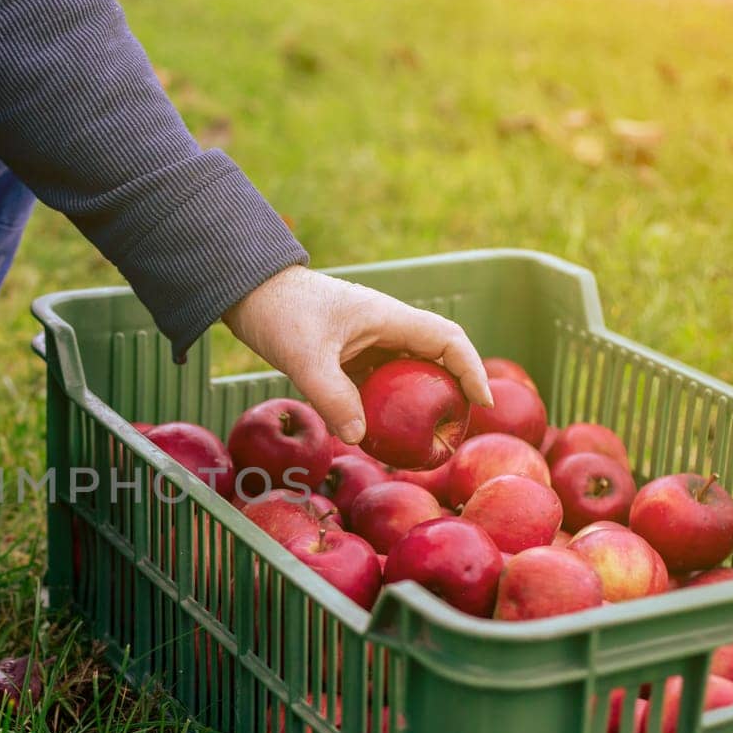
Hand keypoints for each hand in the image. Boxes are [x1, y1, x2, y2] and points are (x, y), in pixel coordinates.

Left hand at [222, 266, 491, 442]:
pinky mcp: (349, 355)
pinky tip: (380, 434)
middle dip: (452, 393)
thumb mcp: (304, 356)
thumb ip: (332, 396)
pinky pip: (379, 383)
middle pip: (436, 359)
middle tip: (454, 432)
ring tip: (425, 441)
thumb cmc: (279, 312)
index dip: (472, 370)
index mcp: (388, 317)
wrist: (249, 291)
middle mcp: (386, 327)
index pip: (448, 340)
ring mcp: (368, 341)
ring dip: (419, 403)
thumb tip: (358, 437)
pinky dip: (386, 406)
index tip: (483, 403)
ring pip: (407, 374)